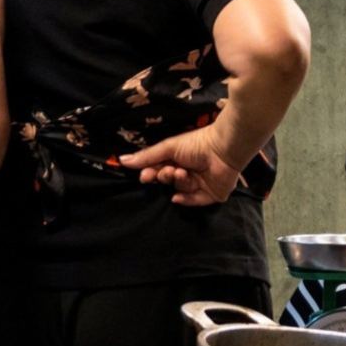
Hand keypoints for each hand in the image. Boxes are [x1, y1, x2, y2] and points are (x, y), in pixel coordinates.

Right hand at [117, 125, 244, 205]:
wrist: (223, 149)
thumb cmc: (197, 144)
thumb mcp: (168, 148)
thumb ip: (147, 156)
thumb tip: (122, 160)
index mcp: (178, 160)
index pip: (159, 171)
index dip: (151, 174)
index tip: (145, 176)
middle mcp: (188, 172)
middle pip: (168, 181)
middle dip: (165, 177)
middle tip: (168, 171)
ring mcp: (200, 184)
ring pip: (180, 189)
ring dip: (178, 182)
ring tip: (182, 172)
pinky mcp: (212, 195)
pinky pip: (195, 201)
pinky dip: (186, 200)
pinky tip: (177, 197)